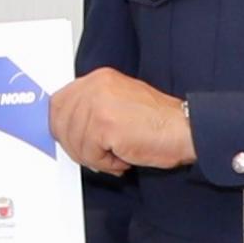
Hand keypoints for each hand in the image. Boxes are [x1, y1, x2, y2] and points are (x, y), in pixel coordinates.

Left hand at [49, 69, 194, 173]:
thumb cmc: (159, 122)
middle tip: (98, 153)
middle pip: (60, 123)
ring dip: (95, 157)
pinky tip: (123, 156)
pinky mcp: (104, 125)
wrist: (184, 129)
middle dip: (76, 146)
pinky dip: (106, 163)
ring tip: (118, 153)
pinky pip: (89, 154)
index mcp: (98, 78)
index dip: (61, 126)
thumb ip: (93, 108)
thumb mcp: (119, 102)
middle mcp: (95, 86)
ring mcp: (98, 104)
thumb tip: (68, 127)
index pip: (59, 102)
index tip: (68, 139)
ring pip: (74, 142)